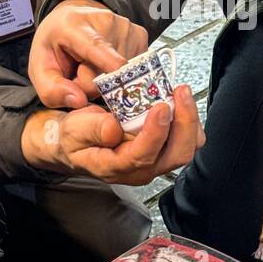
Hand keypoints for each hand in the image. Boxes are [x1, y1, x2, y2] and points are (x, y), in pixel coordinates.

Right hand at [20, 85, 203, 184]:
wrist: (76, 143)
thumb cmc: (75, 137)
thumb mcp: (73, 130)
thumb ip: (92, 130)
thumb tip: (114, 128)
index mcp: (116, 167)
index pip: (143, 156)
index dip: (155, 132)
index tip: (161, 106)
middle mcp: (141, 169)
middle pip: (176, 155)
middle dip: (185, 123)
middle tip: (180, 92)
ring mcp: (155, 161)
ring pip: (186, 147)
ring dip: (189, 119)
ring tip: (181, 92)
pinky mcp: (162, 150)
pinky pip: (186, 138)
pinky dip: (187, 118)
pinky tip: (178, 99)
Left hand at [29, 0, 147, 108]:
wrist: (71, 21)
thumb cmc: (55, 47)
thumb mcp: (40, 68)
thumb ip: (51, 89)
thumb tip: (79, 101)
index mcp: (74, 25)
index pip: (93, 45)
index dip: (106, 59)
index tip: (118, 68)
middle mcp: (106, 21)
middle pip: (107, 71)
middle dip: (93, 84)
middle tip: (79, 72)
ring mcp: (126, 27)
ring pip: (122, 73)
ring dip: (107, 78)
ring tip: (92, 64)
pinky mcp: (140, 35)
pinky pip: (134, 69)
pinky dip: (120, 72)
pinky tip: (107, 61)